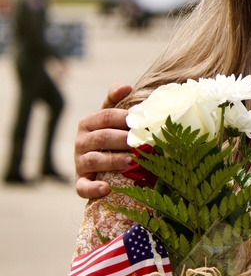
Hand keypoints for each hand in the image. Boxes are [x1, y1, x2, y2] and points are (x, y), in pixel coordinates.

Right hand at [75, 84, 132, 198]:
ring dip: (113, 161)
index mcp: (89, 122)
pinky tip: (107, 188)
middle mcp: (81, 141)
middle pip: (103, 137)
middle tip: (143, 142)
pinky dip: (93, 188)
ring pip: (94, 159)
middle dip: (124, 139)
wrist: (101, 164)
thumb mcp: (112, 116)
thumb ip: (115, 101)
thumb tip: (126, 86)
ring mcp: (79, 162)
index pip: (108, 116)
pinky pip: (82, 186)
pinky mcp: (81, 181)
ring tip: (132, 162)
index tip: (145, 121)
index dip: (126, 117)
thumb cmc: (112, 135)